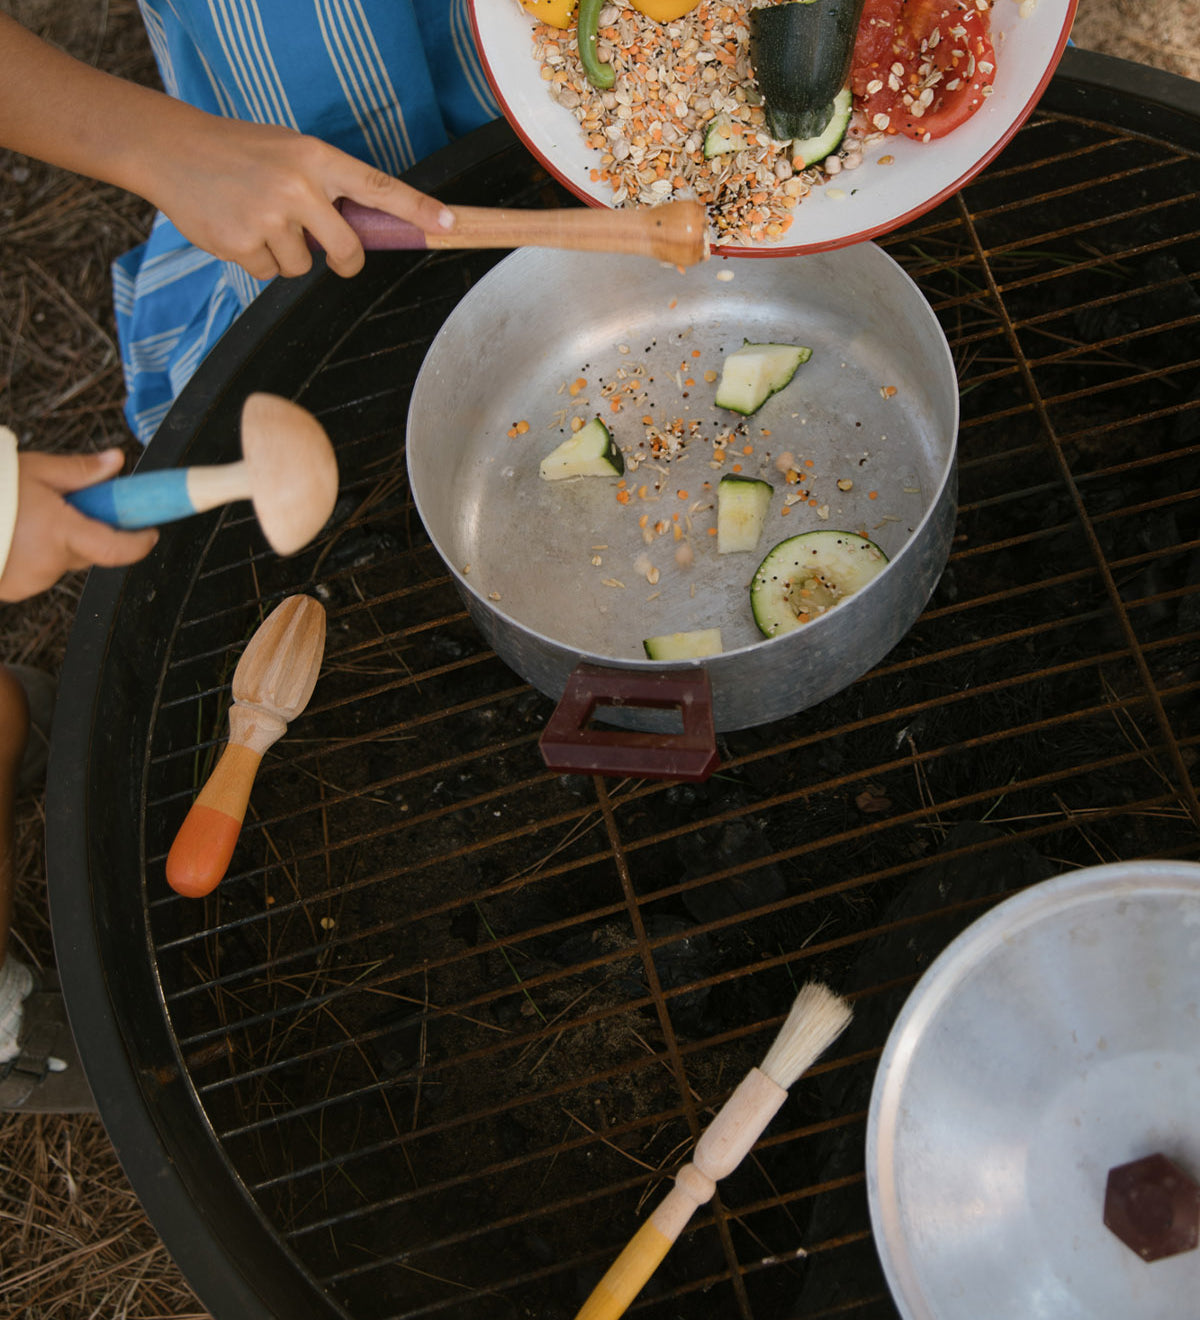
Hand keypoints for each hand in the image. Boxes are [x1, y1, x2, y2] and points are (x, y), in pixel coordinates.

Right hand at [0, 450, 158, 601]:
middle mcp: (48, 564)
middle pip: (86, 552)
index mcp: (61, 533)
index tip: (150, 533)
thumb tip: (116, 462)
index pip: (118, 549)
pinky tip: (8, 535)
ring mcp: (26, 582)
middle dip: (84, 531)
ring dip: (53, 544)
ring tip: (21, 519)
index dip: (140, 543)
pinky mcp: (8, 591)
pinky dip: (29, 555)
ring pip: (59, 563)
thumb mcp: (33, 470)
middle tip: (61, 507)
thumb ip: (79, 472)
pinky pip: (33, 572)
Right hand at [142, 113, 455, 282]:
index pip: (379, 188)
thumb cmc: (240, 152)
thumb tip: (364, 230)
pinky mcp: (242, 242)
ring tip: (257, 219)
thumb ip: (327, 186)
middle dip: (344, 260)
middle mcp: (297, 186)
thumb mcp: (290, 152)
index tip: (449, 224)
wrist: (172, 149)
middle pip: (348, 250)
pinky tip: (237, 229)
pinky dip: (257, 260)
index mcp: (315, 158)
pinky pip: (269, 273)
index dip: (417, 210)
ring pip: (303, 266)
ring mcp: (269, 217)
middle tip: (330, 251)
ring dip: (286, 254)